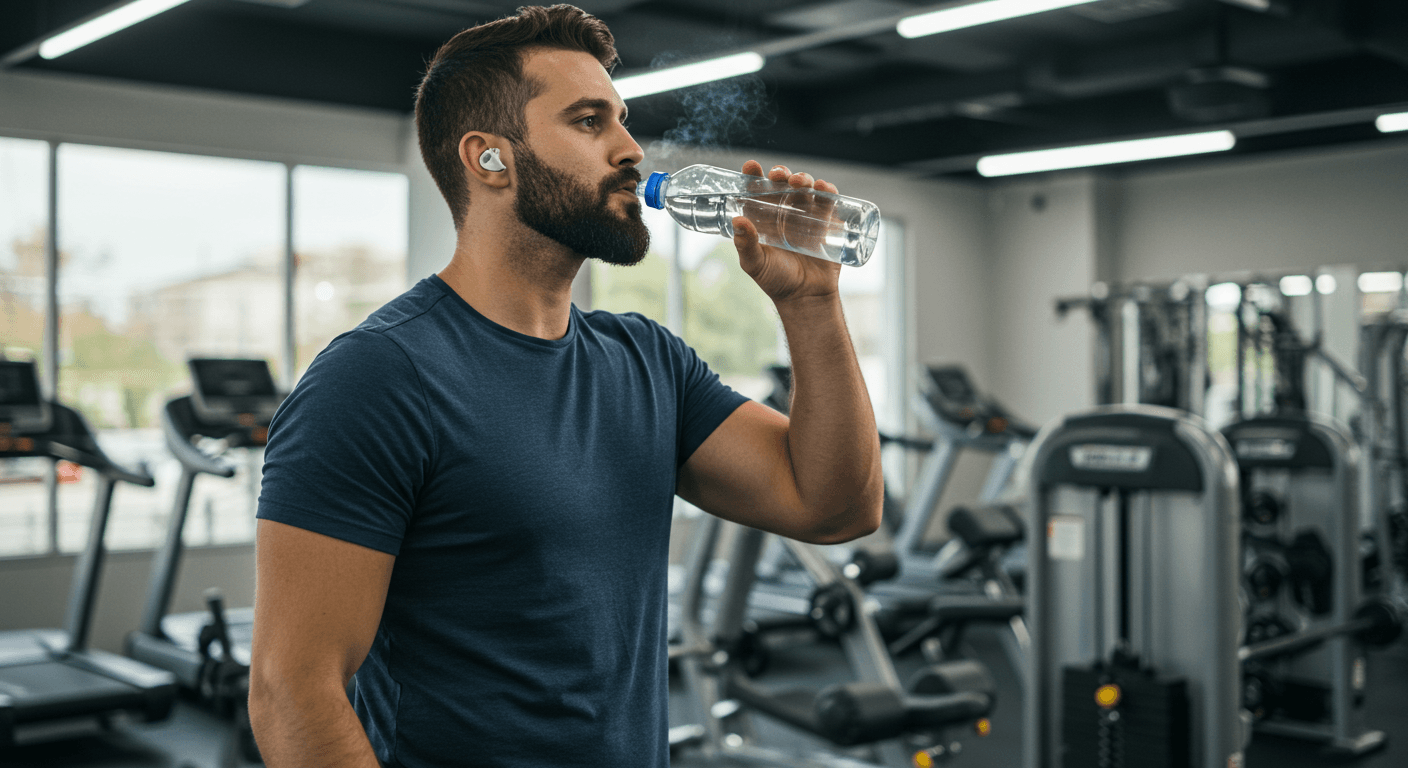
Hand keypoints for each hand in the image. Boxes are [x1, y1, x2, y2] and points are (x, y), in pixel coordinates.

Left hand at [732, 161, 842, 305]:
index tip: (751, 166)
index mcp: (763, 217)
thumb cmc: (776, 280)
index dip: (753, 175)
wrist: (806, 297)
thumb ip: (746, 245)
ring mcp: (807, 216)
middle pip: (783, 183)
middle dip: (781, 173)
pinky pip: (829, 201)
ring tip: (800, 182)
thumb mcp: (756, 263)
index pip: (757, 190)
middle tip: (779, 175)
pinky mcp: (827, 222)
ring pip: (806, 188)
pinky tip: (824, 189)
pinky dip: (828, 191)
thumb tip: (737, 221)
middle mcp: (784, 212)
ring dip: (804, 178)